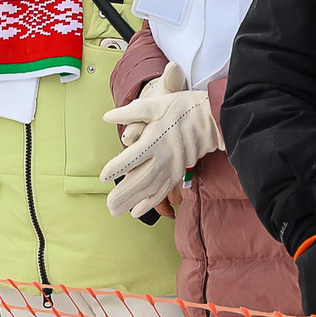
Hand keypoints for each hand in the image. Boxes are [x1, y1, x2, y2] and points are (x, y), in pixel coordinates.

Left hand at [99, 63, 221, 218]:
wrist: (212, 118)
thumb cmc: (182, 108)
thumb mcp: (156, 104)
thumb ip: (131, 112)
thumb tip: (107, 117)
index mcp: (155, 139)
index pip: (132, 157)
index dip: (117, 168)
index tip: (103, 177)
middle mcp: (164, 156)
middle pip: (141, 179)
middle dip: (124, 193)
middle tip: (108, 204)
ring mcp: (173, 167)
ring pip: (151, 189)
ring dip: (133, 201)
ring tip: (116, 211)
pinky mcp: (179, 172)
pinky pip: (163, 191)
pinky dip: (150, 203)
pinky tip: (137, 211)